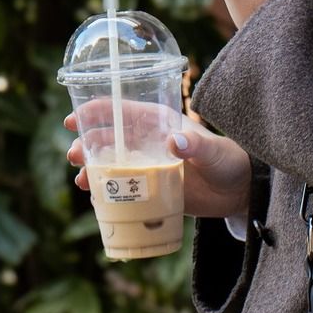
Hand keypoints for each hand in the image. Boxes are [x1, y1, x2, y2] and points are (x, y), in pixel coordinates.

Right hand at [64, 102, 252, 220]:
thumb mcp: (212, 153)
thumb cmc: (228, 162)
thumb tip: (173, 142)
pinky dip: (109, 194)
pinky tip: (97, 201)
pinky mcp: (152, 190)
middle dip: (86, 145)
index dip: (94, 113)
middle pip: (108, 139)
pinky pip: (124, 190)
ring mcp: (148, 167)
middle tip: (74, 156)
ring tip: (82, 181)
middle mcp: (147, 142)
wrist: (238, 192)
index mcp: (157, 123)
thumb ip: (194, 146)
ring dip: (93, 171)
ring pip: (112, 166)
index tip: (73, 121)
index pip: (119, 111)